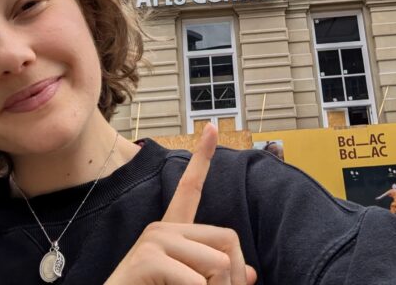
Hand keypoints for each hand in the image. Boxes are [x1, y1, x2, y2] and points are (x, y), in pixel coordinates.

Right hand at [105, 124, 257, 284]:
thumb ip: (216, 277)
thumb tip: (248, 274)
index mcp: (171, 233)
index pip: (190, 189)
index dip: (203, 158)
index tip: (213, 127)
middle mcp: (161, 229)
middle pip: (228, 239)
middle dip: (233, 278)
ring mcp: (152, 241)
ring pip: (218, 265)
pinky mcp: (146, 259)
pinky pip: (197, 283)